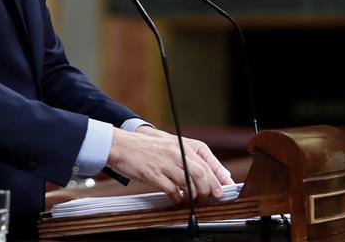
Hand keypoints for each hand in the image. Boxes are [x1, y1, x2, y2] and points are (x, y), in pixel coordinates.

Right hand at [106, 126, 233, 203]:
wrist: (121, 145)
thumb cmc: (145, 146)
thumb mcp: (169, 145)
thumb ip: (188, 156)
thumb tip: (208, 171)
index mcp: (182, 144)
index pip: (207, 162)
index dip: (219, 177)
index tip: (224, 188)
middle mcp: (176, 152)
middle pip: (202, 174)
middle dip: (209, 189)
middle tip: (210, 198)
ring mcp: (165, 163)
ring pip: (190, 183)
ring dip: (195, 196)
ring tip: (193, 200)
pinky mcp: (154, 174)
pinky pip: (172, 190)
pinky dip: (178, 197)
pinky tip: (177, 199)